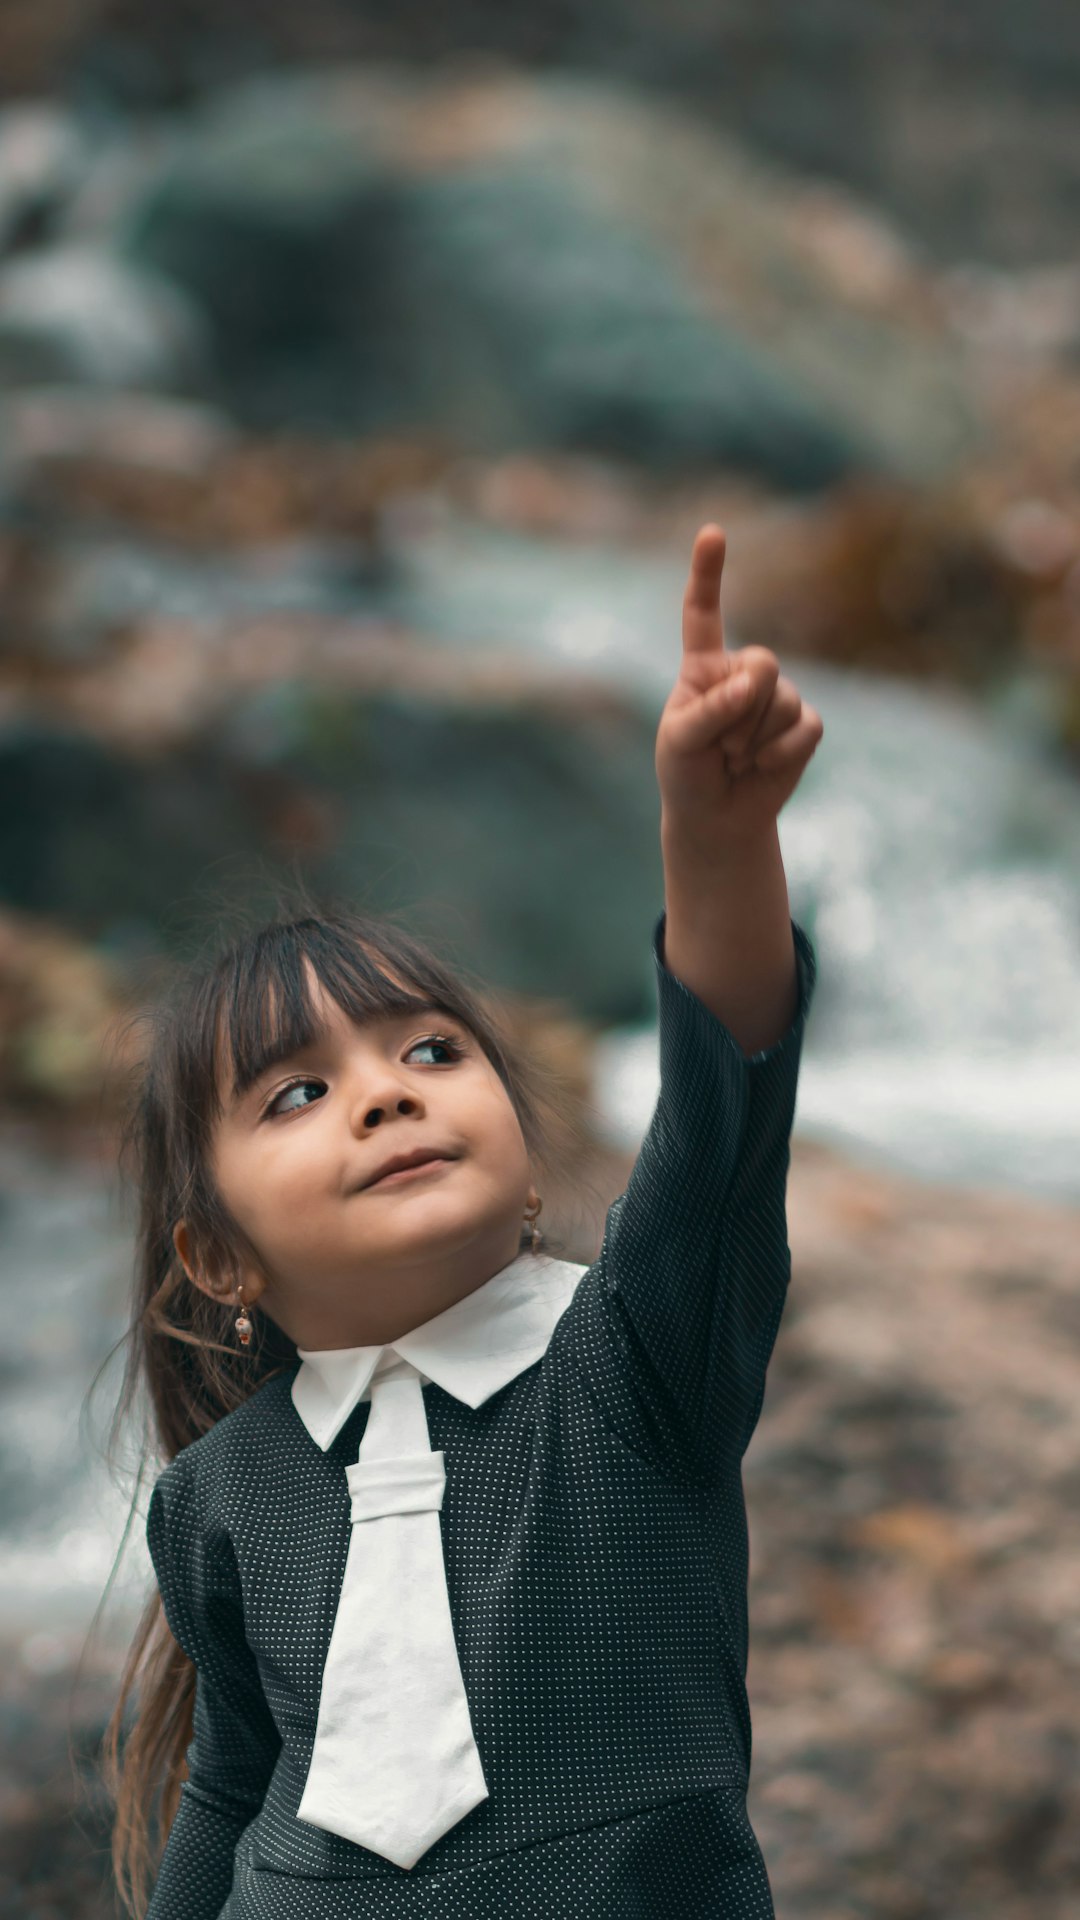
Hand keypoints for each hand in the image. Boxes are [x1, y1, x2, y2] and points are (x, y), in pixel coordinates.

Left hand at [655, 523, 823, 847]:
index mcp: (702, 666)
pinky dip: (781, 754)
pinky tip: (763, 767)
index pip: (703, 613)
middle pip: (763, 663)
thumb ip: (710, 710)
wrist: (717, 818)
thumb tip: (752, 688)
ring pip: (783, 700)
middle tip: (722, 747)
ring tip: (737, 760)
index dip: (708, 572)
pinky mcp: (804, 724)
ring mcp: (777, 696)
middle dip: (743, 710)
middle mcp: (742, 672)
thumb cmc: (687, 773)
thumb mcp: (680, 743)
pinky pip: (805, 727)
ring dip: (756, 740)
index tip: (713, 531)